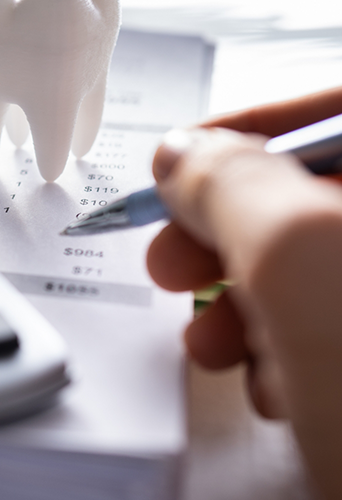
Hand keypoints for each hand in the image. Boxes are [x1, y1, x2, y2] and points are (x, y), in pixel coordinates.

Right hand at [146, 85, 341, 499]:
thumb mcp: (300, 260)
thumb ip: (232, 183)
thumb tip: (185, 155)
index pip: (337, 116)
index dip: (250, 128)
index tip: (180, 162)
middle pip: (315, 198)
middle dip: (227, 234)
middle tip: (174, 260)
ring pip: (312, 270)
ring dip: (242, 304)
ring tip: (214, 343)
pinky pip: (325, 326)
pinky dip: (281, 348)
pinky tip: (271, 384)